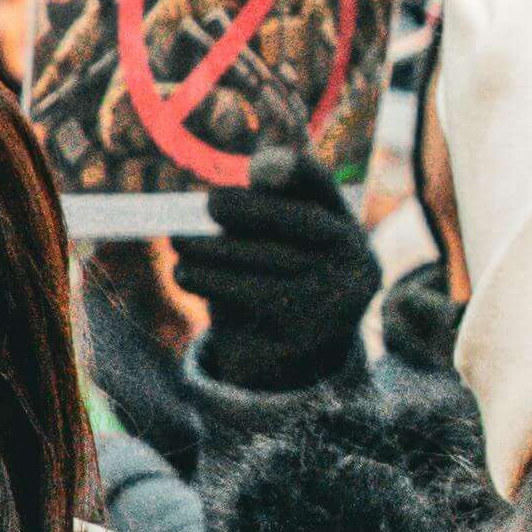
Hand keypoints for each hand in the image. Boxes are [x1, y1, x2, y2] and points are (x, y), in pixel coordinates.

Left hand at [174, 151, 380, 401]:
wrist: (298, 365)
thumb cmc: (281, 289)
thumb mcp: (282, 250)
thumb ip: (263, 210)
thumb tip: (229, 190)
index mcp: (347, 232)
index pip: (324, 187)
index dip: (295, 171)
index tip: (256, 166)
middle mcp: (353, 263)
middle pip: (299, 221)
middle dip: (248, 209)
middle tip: (207, 204)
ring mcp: (334, 300)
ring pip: (267, 258)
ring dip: (213, 248)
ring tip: (179, 244)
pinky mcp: (304, 333)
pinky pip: (249, 294)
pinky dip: (209, 280)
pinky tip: (185, 274)